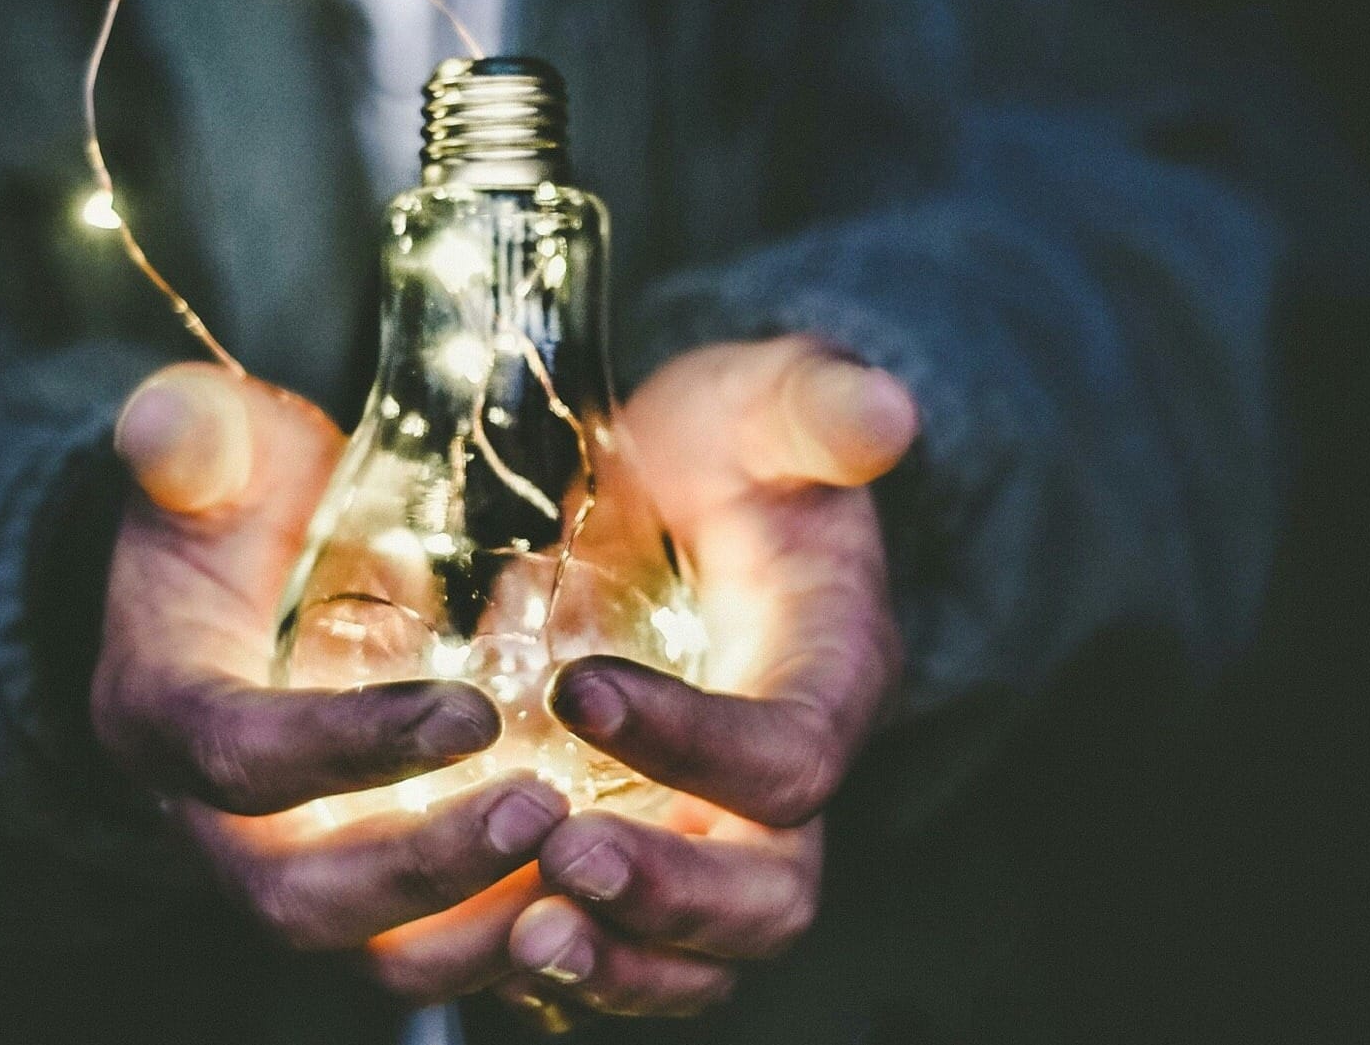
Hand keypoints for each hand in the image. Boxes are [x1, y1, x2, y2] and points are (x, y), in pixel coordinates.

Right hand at [94, 363, 570, 1000]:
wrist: (242, 575)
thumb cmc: (235, 505)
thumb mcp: (213, 452)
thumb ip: (194, 437)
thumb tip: (167, 424)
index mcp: (163, 713)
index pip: (239, 756)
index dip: (348, 748)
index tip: (472, 713)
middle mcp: (213, 821)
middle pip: (299, 898)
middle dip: (424, 870)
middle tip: (545, 810)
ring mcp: (291, 868)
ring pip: (373, 956)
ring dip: (480, 929)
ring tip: (591, 869)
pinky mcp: (365, 892)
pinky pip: (431, 953)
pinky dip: (513, 943)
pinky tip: (603, 897)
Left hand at [499, 336, 917, 1022]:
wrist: (675, 493)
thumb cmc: (723, 449)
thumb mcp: (761, 404)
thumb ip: (813, 406)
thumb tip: (884, 410)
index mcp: (829, 677)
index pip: (790, 753)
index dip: (697, 741)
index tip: (577, 689)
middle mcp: (782, 781)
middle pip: (769, 892)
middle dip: (672, 894)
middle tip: (563, 859)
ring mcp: (715, 831)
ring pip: (702, 955)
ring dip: (619, 963)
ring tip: (525, 938)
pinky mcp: (647, 851)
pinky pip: (628, 952)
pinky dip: (573, 966)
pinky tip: (486, 939)